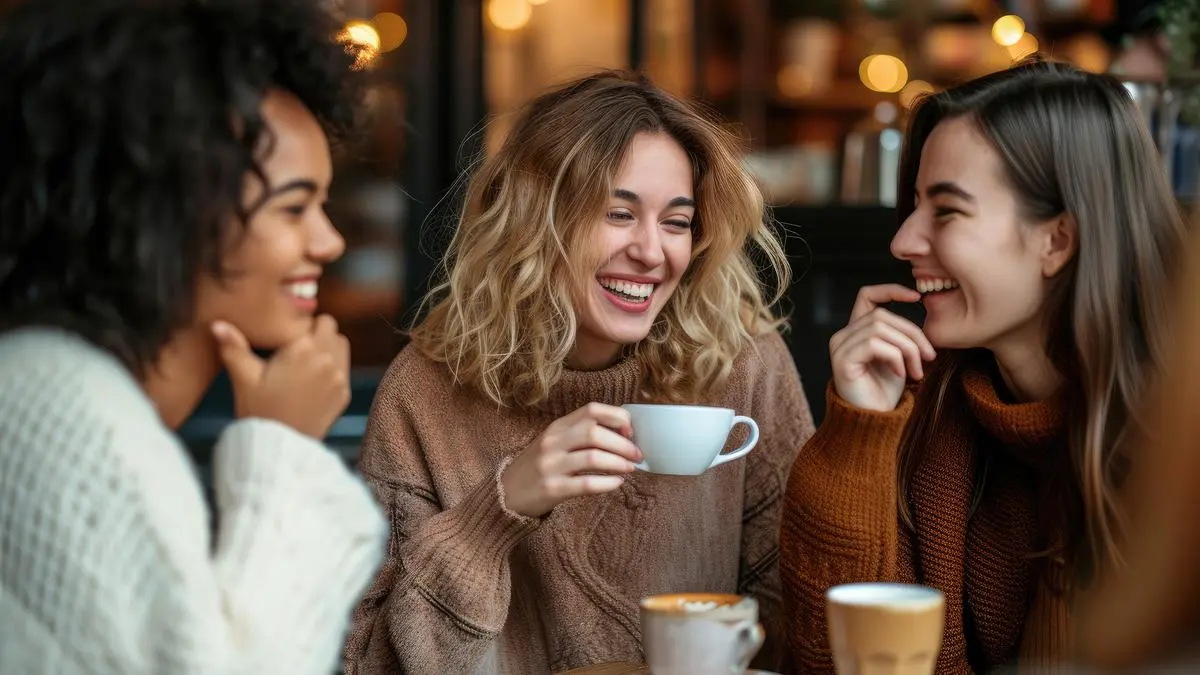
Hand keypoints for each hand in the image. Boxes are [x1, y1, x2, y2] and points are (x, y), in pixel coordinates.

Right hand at [211, 315, 350, 439]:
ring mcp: (340, 377)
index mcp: (304, 348)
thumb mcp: (244, 378)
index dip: (298, 326)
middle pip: (331, 328)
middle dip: (316, 332)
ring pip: (341, 346)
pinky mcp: (344, 393)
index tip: (285, 339)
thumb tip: (216, 324)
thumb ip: (233, 347)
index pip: (314, 318)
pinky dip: (333, 368)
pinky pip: (343, 369)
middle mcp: (328, 359)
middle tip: (295, 348)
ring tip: (305, 362)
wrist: (279, 447)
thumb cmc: (258, 410)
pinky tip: (312, 381)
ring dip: (327, 347)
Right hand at [501, 403, 643, 517]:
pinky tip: (617, 483)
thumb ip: (580, 435)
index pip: (592, 409)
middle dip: (623, 444)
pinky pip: (586, 484)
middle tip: (637, 455)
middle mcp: (552, 442)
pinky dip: (607, 483)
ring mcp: (551, 465)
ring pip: (593, 457)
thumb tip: (623, 436)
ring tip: (630, 469)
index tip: (630, 432)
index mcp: (557, 427)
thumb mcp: (554, 443)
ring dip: (618, 463)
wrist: (505, 494)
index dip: (617, 418)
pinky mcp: (552, 489)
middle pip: (595, 433)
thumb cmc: (538, 467)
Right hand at [829, 284, 935, 411]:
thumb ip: (902, 337)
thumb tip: (924, 320)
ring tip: (916, 371)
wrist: (873, 422)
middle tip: (930, 358)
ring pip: (880, 328)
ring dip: (907, 348)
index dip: (891, 290)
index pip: (867, 295)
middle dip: (912, 334)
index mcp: (855, 332)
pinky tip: (901, 375)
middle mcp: (843, 336)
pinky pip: (875, 345)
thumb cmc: (885, 392)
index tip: (917, 297)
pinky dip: (895, 357)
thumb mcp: (899, 358)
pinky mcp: (842, 361)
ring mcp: (840, 347)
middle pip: (882, 314)